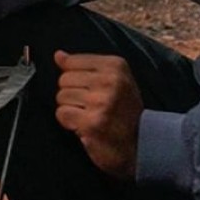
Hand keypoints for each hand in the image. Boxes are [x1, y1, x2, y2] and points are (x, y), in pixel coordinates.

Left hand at [52, 51, 143, 178]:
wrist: (140, 145)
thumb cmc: (124, 112)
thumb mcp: (115, 81)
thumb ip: (86, 66)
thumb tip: (58, 55)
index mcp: (116, 66)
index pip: (71, 61)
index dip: (75, 78)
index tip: (90, 89)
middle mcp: (110, 81)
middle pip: (64, 79)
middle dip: (72, 94)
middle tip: (90, 106)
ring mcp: (101, 102)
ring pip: (61, 96)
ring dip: (71, 109)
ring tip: (89, 115)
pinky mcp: (92, 122)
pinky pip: (62, 113)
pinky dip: (69, 122)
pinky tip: (84, 125)